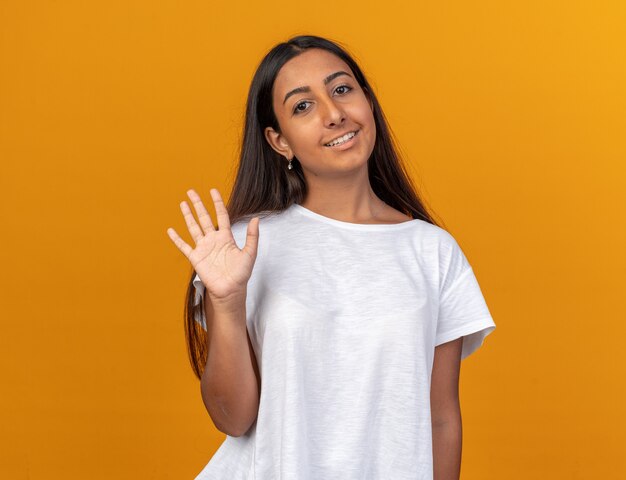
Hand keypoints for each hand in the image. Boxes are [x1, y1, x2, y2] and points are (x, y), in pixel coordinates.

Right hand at [166, 188, 259, 303]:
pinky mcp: (195, 258)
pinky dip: (177, 239)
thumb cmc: (241, 273)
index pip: (221, 215)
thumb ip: (252, 236)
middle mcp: (213, 240)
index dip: (217, 202)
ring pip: (193, 228)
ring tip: (182, 203)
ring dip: (188, 216)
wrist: (230, 290)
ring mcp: (203, 248)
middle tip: (191, 191)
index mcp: (226, 237)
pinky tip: (170, 230)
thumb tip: (256, 219)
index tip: (213, 190)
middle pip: (204, 217)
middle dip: (198, 204)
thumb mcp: (250, 253)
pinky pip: (184, 246)